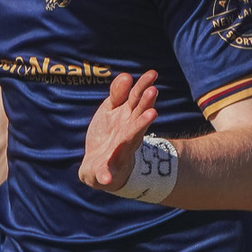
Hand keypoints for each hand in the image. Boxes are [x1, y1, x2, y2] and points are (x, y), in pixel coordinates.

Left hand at [79, 70, 159, 192]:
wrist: (98, 167)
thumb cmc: (109, 135)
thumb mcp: (110, 111)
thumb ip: (118, 94)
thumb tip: (127, 76)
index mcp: (128, 119)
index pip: (137, 100)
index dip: (144, 86)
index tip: (153, 74)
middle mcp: (128, 134)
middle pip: (138, 117)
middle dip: (145, 105)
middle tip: (153, 90)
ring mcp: (119, 152)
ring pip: (130, 139)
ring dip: (139, 127)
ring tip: (150, 116)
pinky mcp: (107, 171)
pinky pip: (106, 173)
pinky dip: (106, 175)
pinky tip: (106, 178)